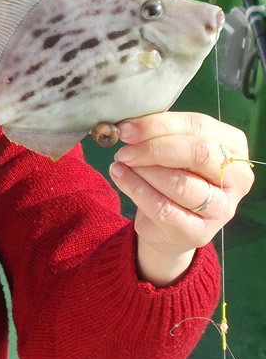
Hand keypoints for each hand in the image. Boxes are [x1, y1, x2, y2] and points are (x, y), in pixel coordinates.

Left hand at [108, 112, 253, 285]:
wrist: (166, 225)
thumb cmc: (171, 174)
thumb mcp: (170, 148)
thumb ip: (157, 134)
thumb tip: (128, 127)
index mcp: (233, 146)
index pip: (199, 126)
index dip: (159, 125)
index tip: (127, 128)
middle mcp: (237, 178)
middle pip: (198, 154)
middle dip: (153, 149)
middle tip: (124, 149)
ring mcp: (222, 209)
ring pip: (180, 183)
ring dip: (143, 170)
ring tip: (121, 163)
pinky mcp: (199, 233)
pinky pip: (163, 208)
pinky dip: (135, 189)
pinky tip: (119, 176)